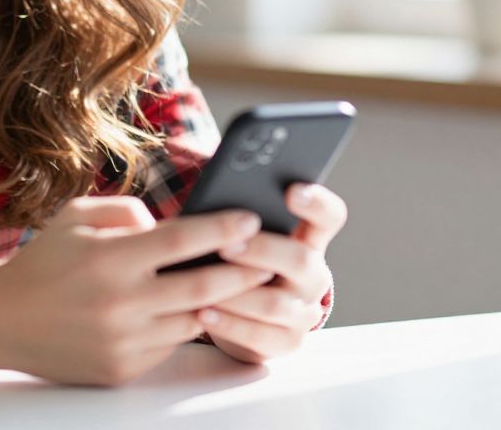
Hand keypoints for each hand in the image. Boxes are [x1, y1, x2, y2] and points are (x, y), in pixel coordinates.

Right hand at [0, 196, 278, 386]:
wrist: (3, 320)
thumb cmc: (43, 260)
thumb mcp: (75, 216)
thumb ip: (126, 211)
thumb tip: (169, 224)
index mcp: (110, 259)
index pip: (181, 241)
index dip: (221, 228)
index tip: (249, 217)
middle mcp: (122, 303)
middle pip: (203, 286)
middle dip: (243, 270)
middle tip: (269, 257)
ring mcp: (125, 342)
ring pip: (193, 319)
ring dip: (220, 300)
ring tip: (244, 282)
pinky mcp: (124, 369)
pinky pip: (170, 344)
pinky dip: (183, 323)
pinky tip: (192, 306)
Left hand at [198, 182, 346, 363]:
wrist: (241, 311)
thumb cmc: (238, 258)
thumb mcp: (245, 234)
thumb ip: (240, 217)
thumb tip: (214, 198)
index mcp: (308, 238)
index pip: (329, 215)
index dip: (316, 202)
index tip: (291, 191)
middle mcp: (313, 274)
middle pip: (300, 260)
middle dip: (260, 251)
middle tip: (226, 245)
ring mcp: (304, 311)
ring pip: (275, 303)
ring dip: (236, 293)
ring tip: (204, 282)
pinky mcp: (288, 342)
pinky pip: (260, 336)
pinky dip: (229, 324)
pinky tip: (203, 312)